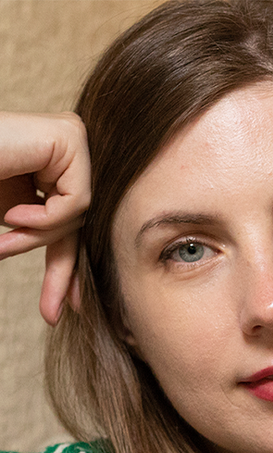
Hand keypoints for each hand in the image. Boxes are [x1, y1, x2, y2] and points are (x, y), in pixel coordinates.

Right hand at [0, 112, 89, 324]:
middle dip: (64, 270)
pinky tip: (14, 214)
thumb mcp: (13, 217)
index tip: (70, 307)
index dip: (69, 267)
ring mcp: (74, 141)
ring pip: (78, 216)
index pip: (70, 222)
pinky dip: (45, 219)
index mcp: (55, 167)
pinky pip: (76, 202)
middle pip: (79, 222)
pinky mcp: (70, 136)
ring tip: (5, 240)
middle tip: (53, 311)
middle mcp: (70, 151)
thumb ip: (40, 234)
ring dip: (38, 238)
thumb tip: (73, 285)